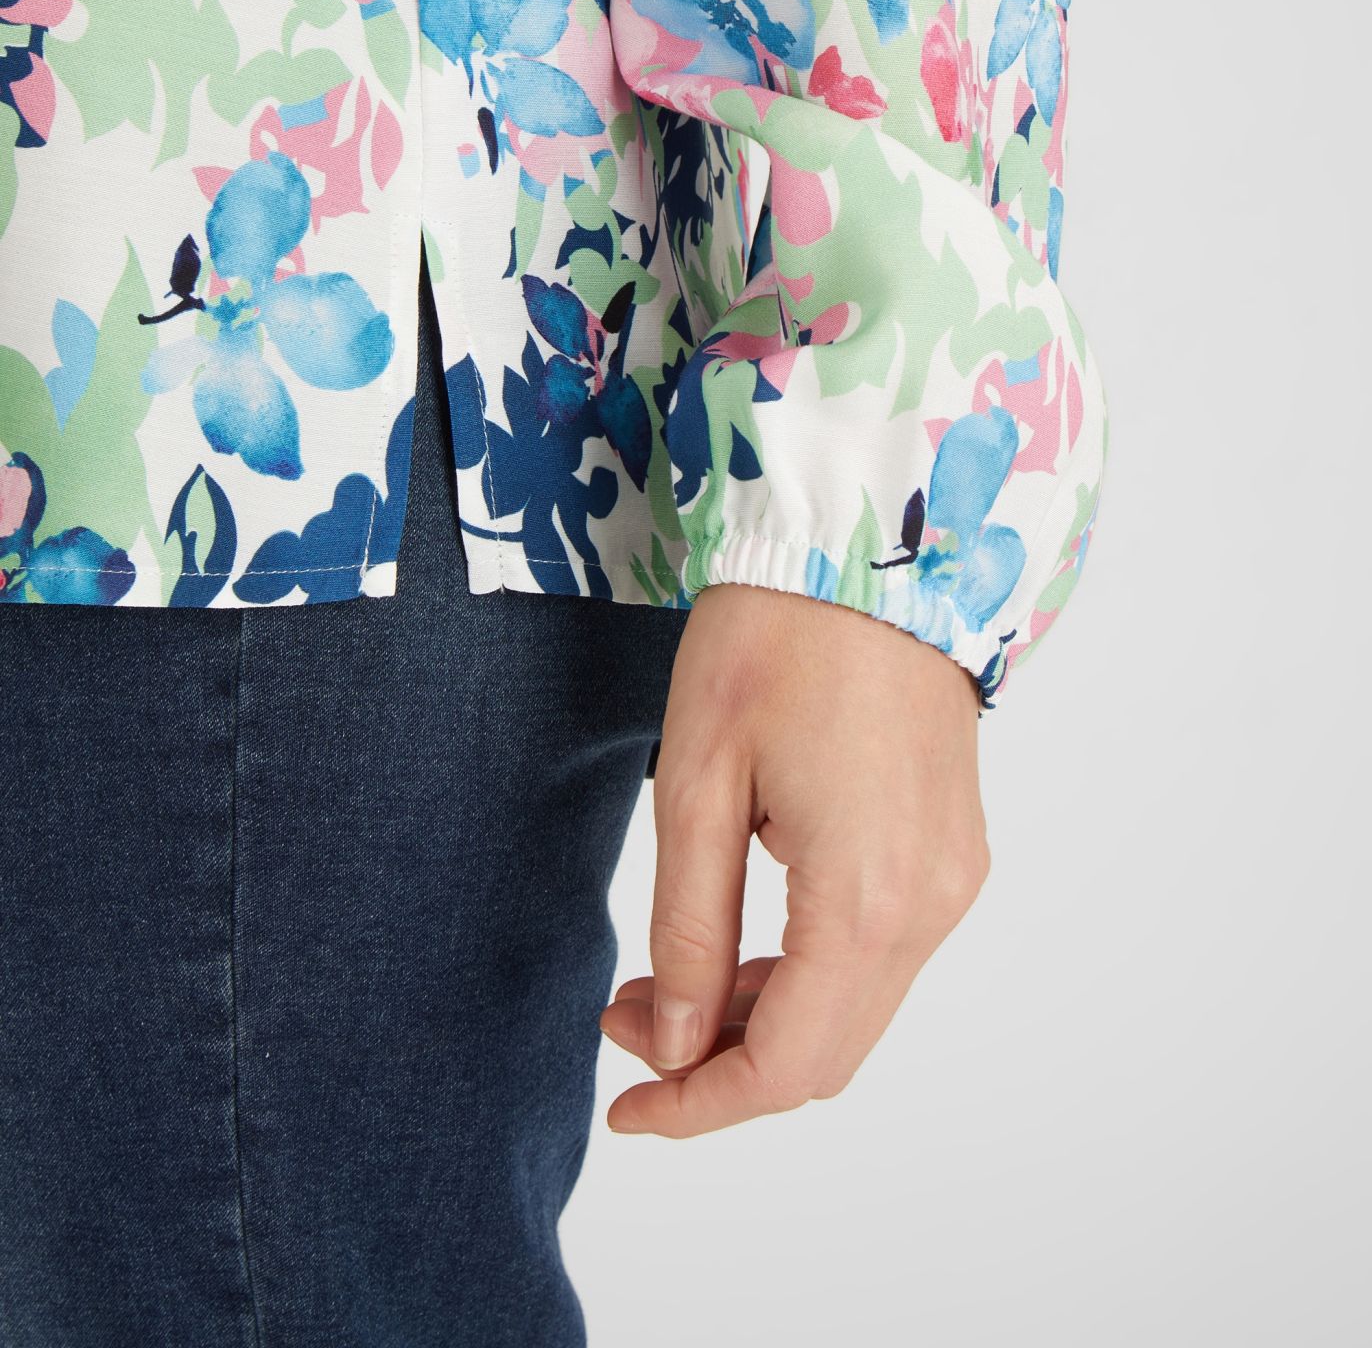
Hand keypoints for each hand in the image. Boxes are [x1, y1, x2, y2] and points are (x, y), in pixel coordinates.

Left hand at [598, 581, 989, 1136]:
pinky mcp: (952, 846)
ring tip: (667, 976)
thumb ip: (692, 927)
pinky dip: (809, 970)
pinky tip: (742, 932)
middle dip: (720, 1061)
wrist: (872, 541)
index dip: (700, 1106)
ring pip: (856, 1006)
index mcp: (867, 899)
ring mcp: (952, 876)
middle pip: (828, 1052)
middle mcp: (931, 905)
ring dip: (762, 1016)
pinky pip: (882, 951)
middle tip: (628, 1015)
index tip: (626, 1108)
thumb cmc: (775, 639)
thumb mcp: (698, 784)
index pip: (788, 1066)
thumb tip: (681, 1040)